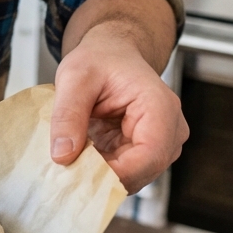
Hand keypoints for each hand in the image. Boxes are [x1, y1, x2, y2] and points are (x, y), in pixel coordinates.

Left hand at [50, 23, 187, 192]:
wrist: (112, 54)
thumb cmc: (101, 60)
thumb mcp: (75, 78)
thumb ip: (67, 115)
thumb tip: (62, 156)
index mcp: (160, 108)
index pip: (148, 157)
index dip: (113, 173)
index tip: (76, 172)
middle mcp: (170, 131)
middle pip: (141, 173)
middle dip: (101, 176)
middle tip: (65, 167)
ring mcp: (162, 146)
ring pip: (132, 178)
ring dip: (100, 175)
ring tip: (71, 158)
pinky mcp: (147, 154)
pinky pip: (126, 173)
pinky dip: (101, 170)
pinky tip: (82, 157)